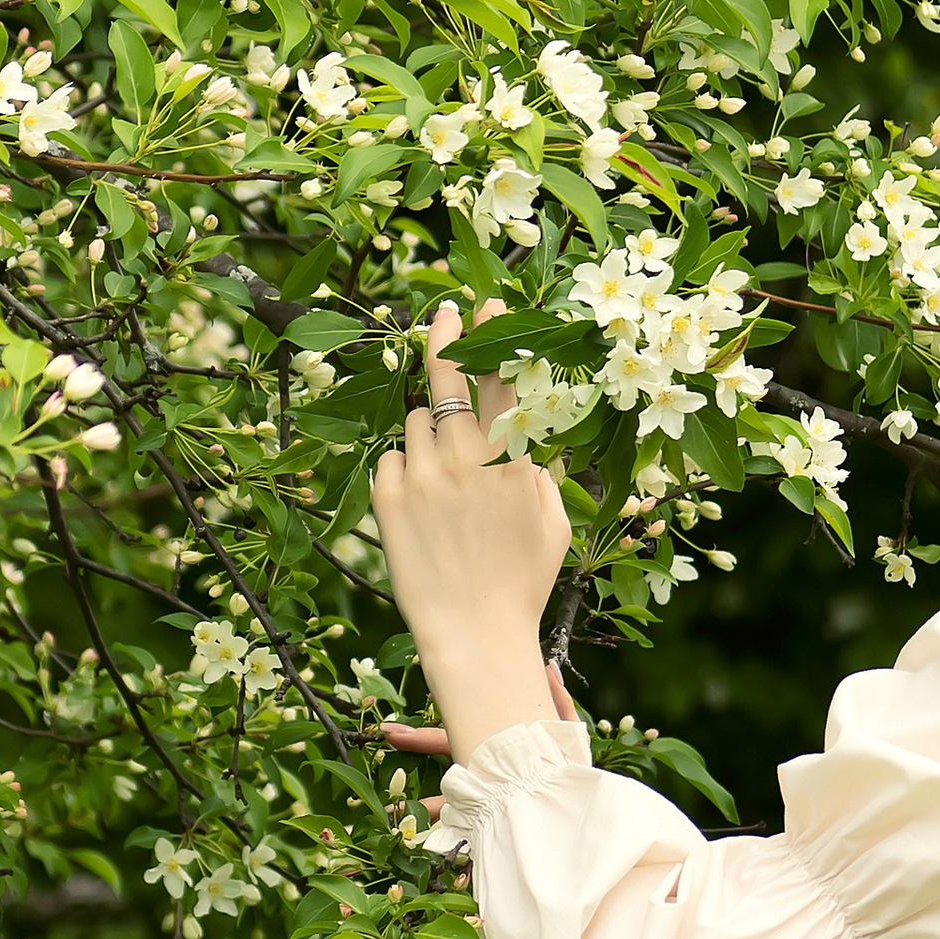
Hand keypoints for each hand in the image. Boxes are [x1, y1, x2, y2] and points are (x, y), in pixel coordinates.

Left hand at [370, 306, 573, 763]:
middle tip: (447, 314)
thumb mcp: (552, 522)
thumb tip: (529, 437)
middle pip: (449, 376)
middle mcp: (463, 456)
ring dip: (432, 430)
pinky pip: (392, 457)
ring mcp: (420, 474)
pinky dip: (406, 468)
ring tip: (446, 474)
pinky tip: (422, 502)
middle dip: (449, 337)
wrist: (473, 633)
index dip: (496, 334)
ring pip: (419, 420)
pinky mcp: (387, 498)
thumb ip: (539, 470)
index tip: (490, 305)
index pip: (501, 377)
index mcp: (510, 458)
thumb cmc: (522, 583)